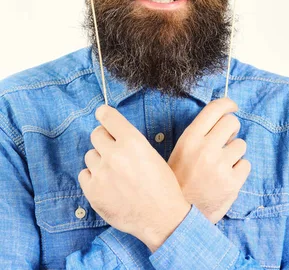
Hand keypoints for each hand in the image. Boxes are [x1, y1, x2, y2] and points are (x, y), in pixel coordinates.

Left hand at [78, 105, 191, 252]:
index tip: (102, 113)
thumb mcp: (152, 156)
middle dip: (103, 139)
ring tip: (113, 172)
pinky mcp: (92, 191)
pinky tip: (107, 184)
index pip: (109, 118)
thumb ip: (131, 145)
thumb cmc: (162, 186)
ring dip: (99, 160)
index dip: (104, 114)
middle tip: (111, 149)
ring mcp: (101, 173)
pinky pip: (84, 175)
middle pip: (96, 135)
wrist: (160, 216)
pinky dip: (93, 177)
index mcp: (133, 142)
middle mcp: (114, 154)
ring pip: (90, 156)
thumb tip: (114, 137)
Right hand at [167, 97, 250, 223]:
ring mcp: (220, 166)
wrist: (176, 217)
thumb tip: (223, 117)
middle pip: (232, 123)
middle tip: (225, 142)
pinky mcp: (232, 183)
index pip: (215, 109)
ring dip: (235, 153)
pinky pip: (246, 164)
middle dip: (231, 130)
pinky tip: (226, 178)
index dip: (227, 104)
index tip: (232, 107)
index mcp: (190, 139)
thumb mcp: (181, 151)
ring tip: (221, 165)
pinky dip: (239, 170)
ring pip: (241, 145)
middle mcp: (205, 149)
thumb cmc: (179, 180)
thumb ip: (199, 134)